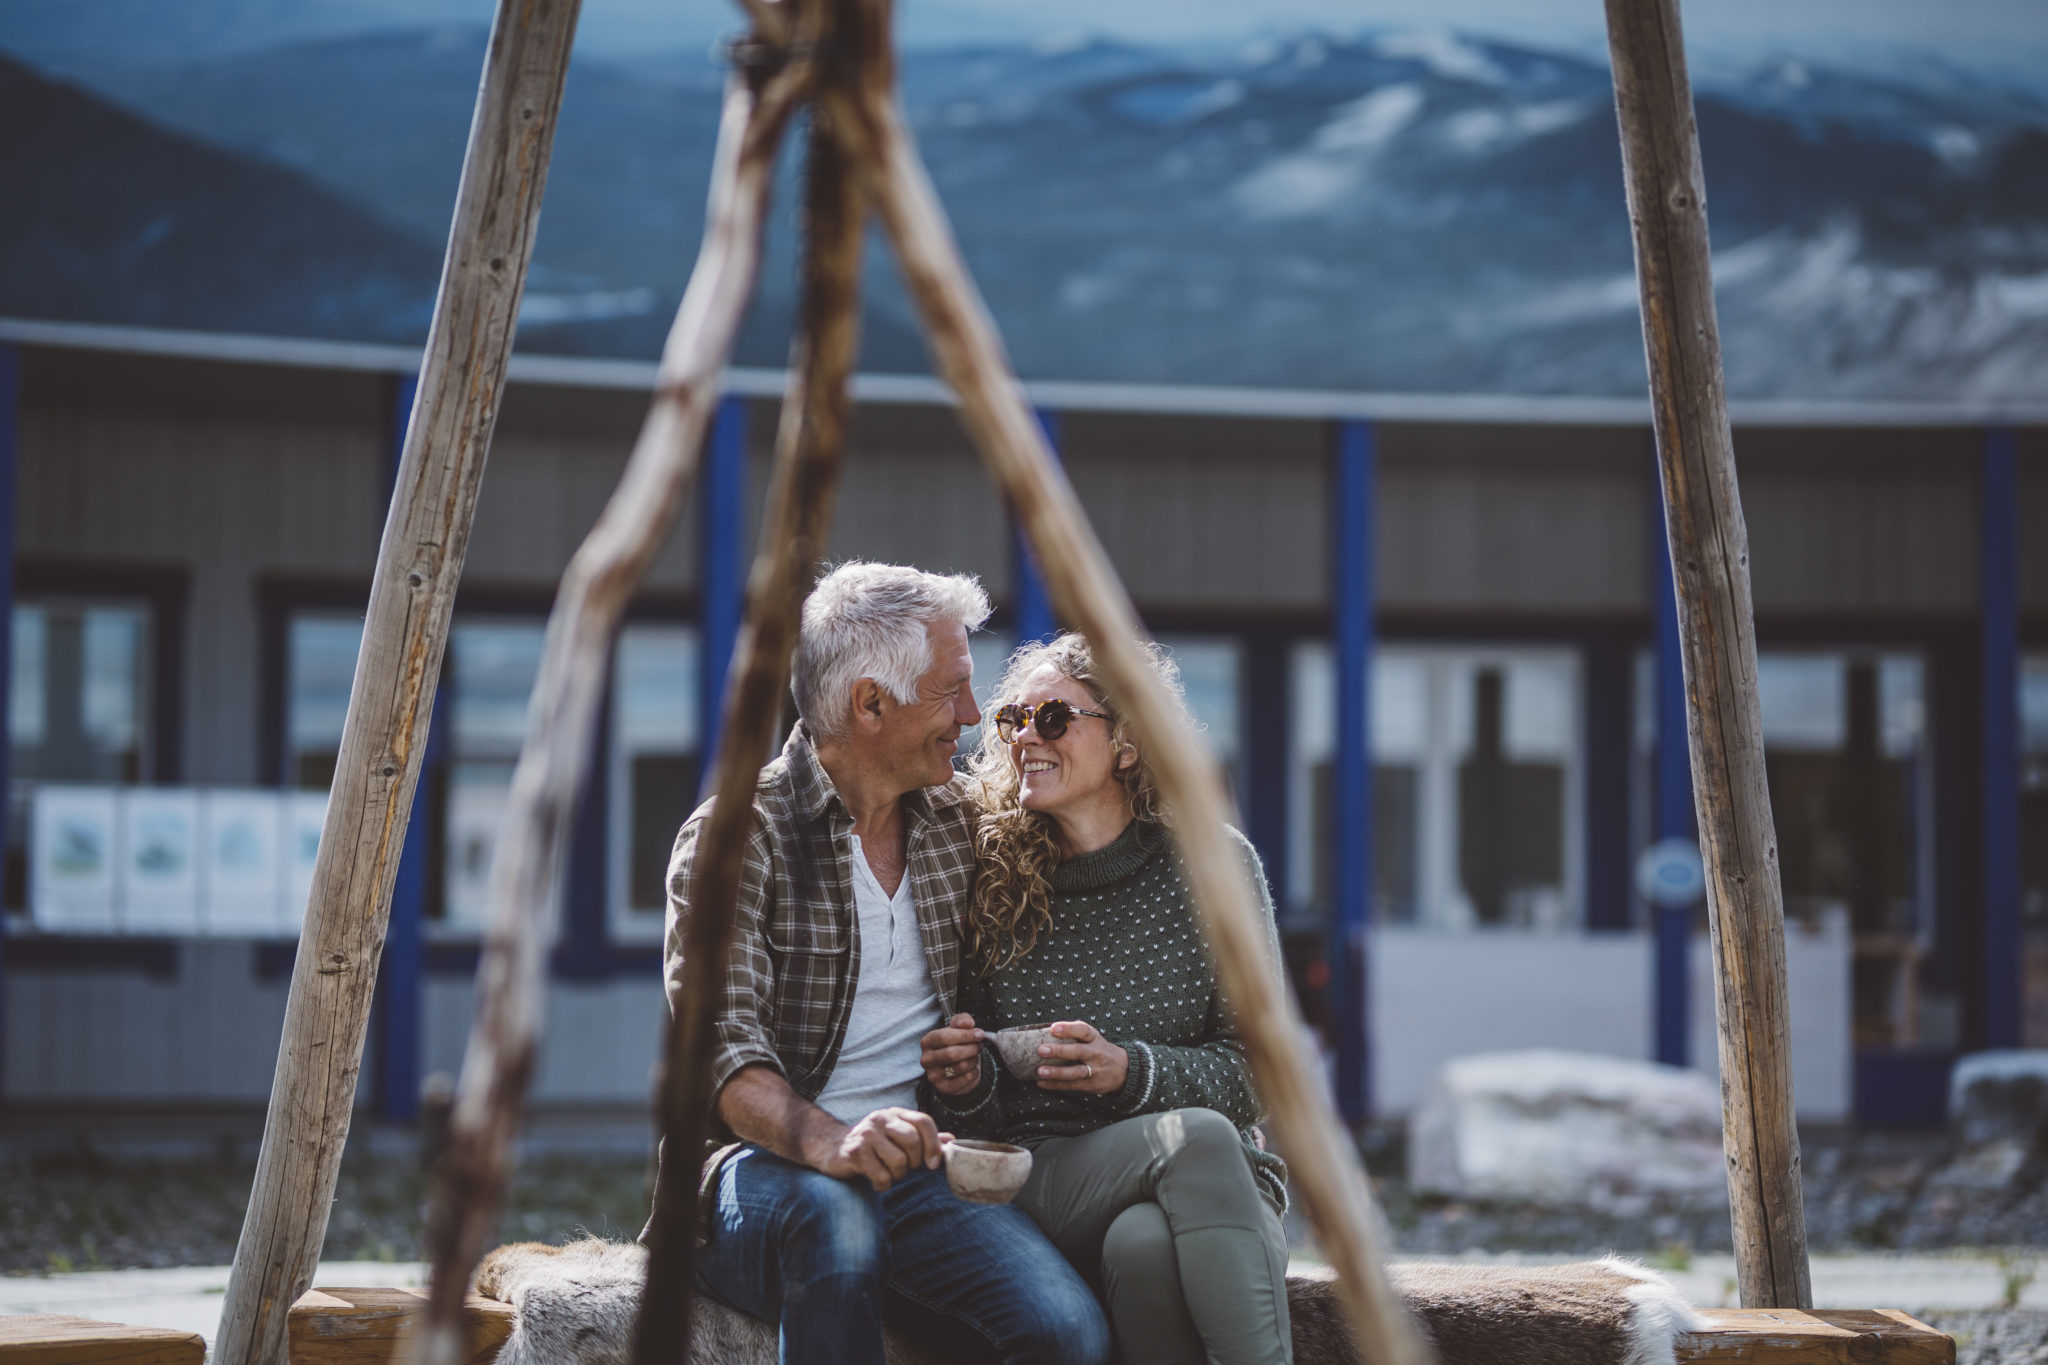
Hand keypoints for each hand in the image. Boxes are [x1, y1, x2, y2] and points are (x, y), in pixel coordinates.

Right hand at [809, 1107, 950, 1190]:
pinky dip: (883, 1185)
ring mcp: (866, 1134)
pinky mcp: (854, 1152)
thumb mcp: (898, 1136)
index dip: (934, 1144)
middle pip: (912, 1142)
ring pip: (898, 1161)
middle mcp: (881, 1119)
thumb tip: (951, 1141)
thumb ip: (924, 1138)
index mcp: (895, 1113)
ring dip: (897, 1175)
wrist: (832, 1147)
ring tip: (888, 1173)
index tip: (933, 1165)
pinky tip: (876, 1181)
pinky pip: (881, 1175)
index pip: (924, 1122)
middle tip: (904, 1168)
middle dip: (914, 1163)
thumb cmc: (873, 1145)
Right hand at [920, 1013, 984, 1095]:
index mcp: (927, 1042)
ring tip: (975, 1055)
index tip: (979, 1034)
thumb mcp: (958, 1028)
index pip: (944, 1037)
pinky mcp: (944, 1088)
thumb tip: (968, 1023)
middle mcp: (926, 1059)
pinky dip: (974, 1072)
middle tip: (979, 1046)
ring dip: (973, 1059)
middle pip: (951, 1053)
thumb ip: (962, 1020)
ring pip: (960, 1067)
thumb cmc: (956, 1044)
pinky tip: (973, 1067)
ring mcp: (933, 1075)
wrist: (956, 1066)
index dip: (965, 1035)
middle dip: (971, 1048)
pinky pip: (965, 1079)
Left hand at [1033, 1020, 1127, 1093]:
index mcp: (1094, 1038)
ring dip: (1057, 1072)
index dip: (1068, 1029)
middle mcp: (1096, 1053)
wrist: (1123, 1069)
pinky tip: (1042, 1083)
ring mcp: (1095, 1070)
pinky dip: (1055, 1085)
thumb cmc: (1098, 1050)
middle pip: (1078, 1052)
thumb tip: (1044, 1033)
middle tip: (1041, 1050)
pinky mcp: (1091, 1085)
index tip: (1053, 1028)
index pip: (1083, 1030)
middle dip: (1059, 1051)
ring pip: (1075, 1072)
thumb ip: (1074, 1035)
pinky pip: (1072, 1085)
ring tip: (1040, 1071)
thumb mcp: (1093, 1038)